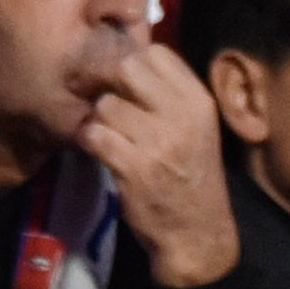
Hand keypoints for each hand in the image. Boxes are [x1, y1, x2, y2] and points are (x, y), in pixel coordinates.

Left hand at [70, 39, 241, 282]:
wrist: (197, 234)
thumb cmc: (191, 177)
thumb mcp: (195, 128)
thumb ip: (168, 95)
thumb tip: (125, 59)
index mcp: (199, 102)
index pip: (156, 54)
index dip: (133, 64)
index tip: (127, 85)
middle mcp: (182, 116)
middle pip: (126, 70)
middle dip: (111, 86)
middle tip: (111, 109)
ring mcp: (158, 142)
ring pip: (106, 105)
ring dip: (101, 121)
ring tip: (113, 140)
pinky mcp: (134, 167)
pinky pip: (94, 134)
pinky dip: (90, 142)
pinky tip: (103, 154)